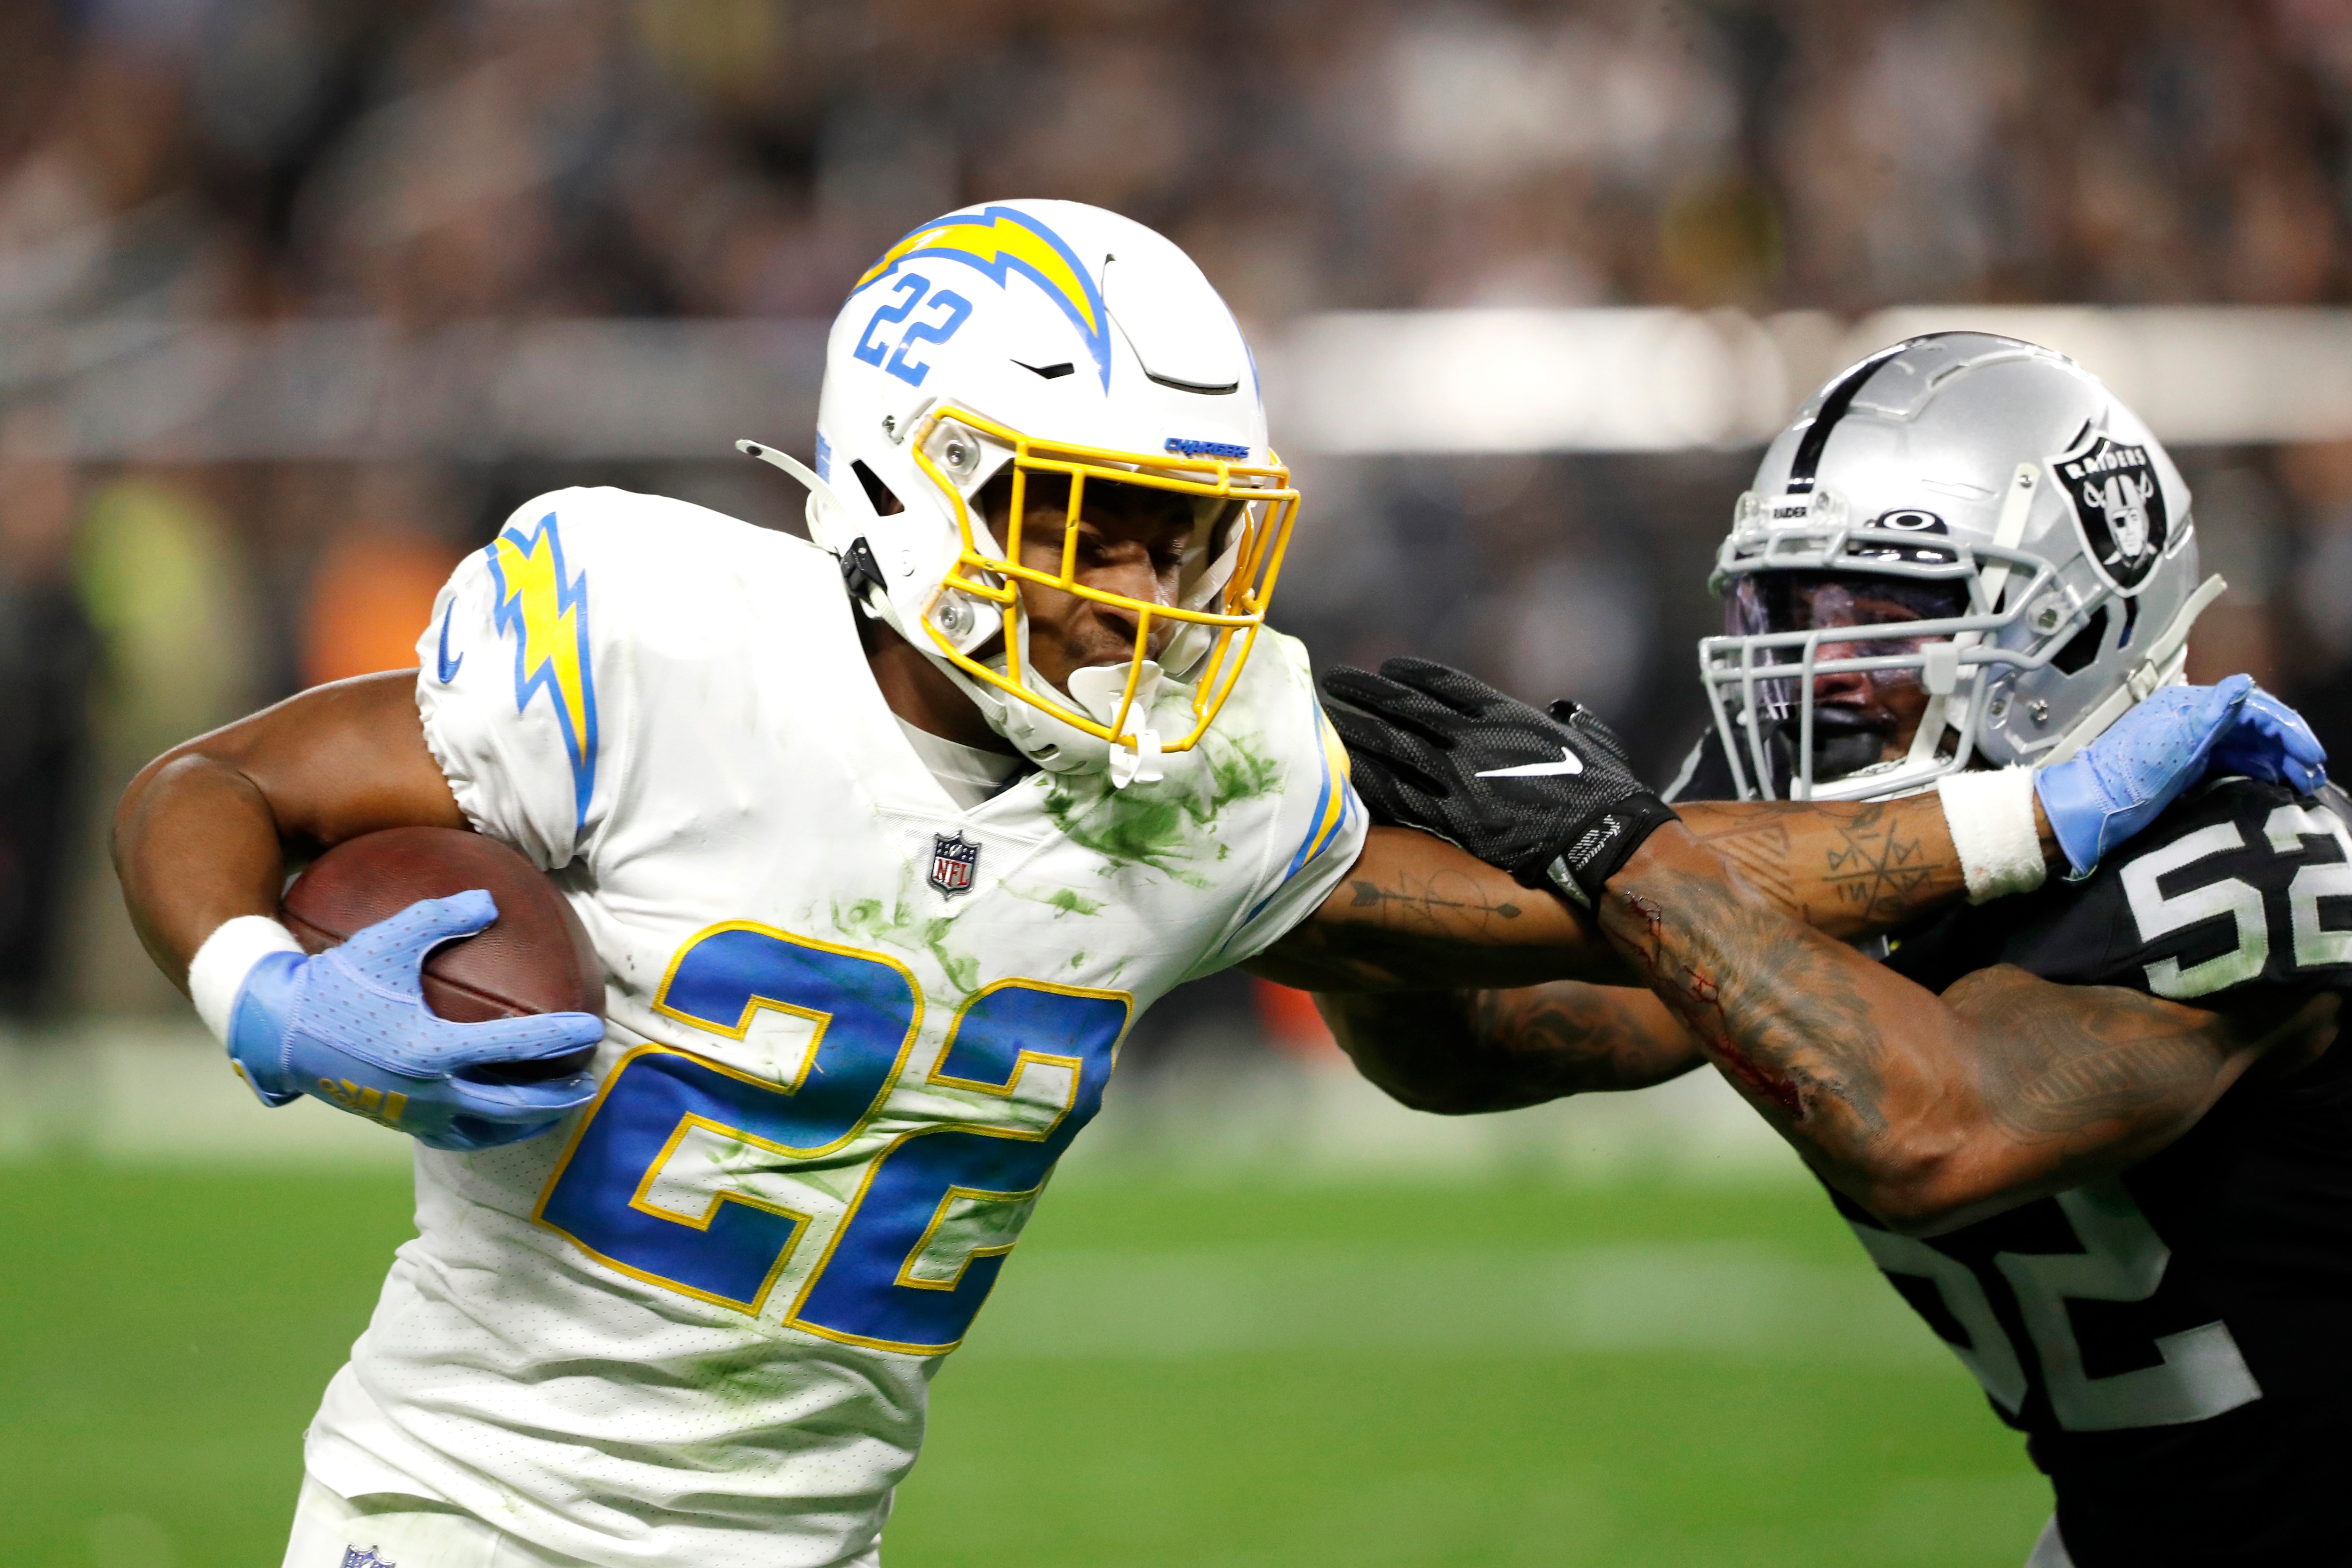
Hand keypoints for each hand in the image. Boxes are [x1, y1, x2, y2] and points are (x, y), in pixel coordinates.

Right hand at [226, 890, 603, 1150]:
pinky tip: (498, 1117)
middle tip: (589, 1085)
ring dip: (526, 1123)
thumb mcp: (386, 940)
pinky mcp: (397, 1123)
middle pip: (510, 1105)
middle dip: (555, 1099)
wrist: (277, 1030)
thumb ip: (440, 917)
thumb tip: (490, 902)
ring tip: (556, 1110)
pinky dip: (485, 1130)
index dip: (556, 1037)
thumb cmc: (334, 980)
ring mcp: (412, 1113)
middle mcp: (426, 1090)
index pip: (513, 1046)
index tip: (591, 1028)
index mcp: (430, 1048)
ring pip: (484, 1129)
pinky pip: (453, 1134)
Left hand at [1320, 657, 1675, 907]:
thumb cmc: (1607, 791)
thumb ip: (1568, 722)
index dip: (1412, 673)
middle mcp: (1476, 740)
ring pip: (1393, 748)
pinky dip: (1370, 782)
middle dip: (1368, 692)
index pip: (1446, 683)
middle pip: (1407, 708)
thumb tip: (1561, 711)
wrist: (1604, 839)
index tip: (1388, 665)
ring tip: (1327, 719)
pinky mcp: (1453, 820)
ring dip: (1357, 731)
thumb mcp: (1591, 741)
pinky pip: (1399, 798)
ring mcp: (1461, 779)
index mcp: (1507, 716)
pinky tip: (1344, 772)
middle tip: (1335, 681)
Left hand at [2036, 676, 2326, 876]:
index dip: (2288, 729)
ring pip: (2248, 745)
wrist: (2088, 809)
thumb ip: (2210, 716)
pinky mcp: (2189, 766)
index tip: (2311, 756)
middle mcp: (2194, 719)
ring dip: (2279, 761)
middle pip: (2255, 726)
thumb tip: (2244, 684)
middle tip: (2313, 774)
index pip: (2254, 708)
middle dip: (2289, 747)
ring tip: (2304, 783)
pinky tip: (2277, 784)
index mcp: (2191, 706)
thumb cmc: (2123, 779)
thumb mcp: (2170, 746)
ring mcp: (2192, 743)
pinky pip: (2234, 762)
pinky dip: (2259, 771)